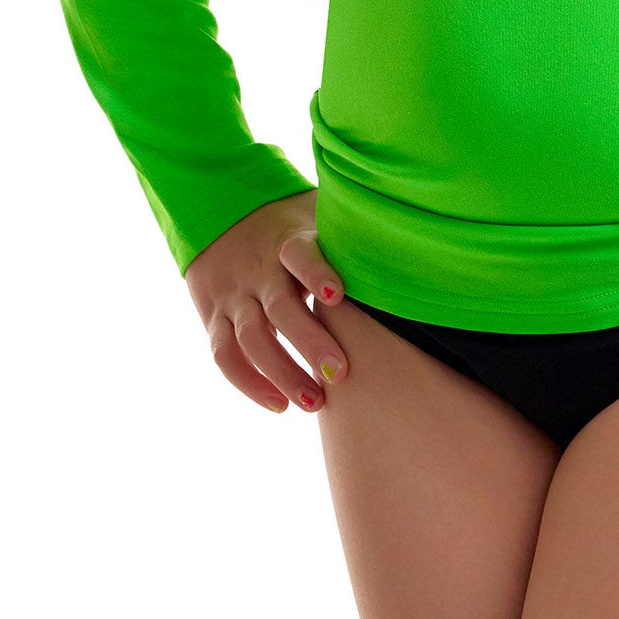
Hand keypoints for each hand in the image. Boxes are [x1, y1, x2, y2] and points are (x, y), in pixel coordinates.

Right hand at [184, 189, 350, 416]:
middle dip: (309, 342)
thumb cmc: (288, 222)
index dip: (315, 272)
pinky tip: (280, 406)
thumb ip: (348, 225)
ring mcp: (234, 297)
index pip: (298, 254)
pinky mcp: (214, 318)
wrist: (217, 212)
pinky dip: (249, 383)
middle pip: (280, 307)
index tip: (336, 295)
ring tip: (315, 402)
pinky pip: (225, 355)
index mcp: (287, 241)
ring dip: (281, 373)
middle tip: (339, 373)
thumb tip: (403, 220)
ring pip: (252, 339)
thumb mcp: (313, 213)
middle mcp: (259, 271)